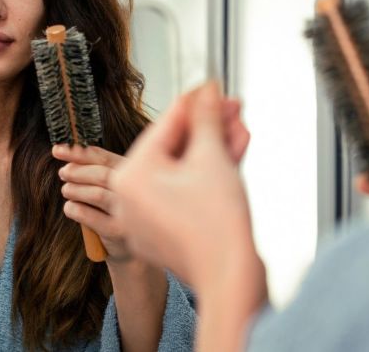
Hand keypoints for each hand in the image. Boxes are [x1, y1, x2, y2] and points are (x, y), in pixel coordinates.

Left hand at [52, 144, 131, 261]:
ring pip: (96, 194)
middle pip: (101, 174)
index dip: (78, 153)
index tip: (57, 150)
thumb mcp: (112, 187)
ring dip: (74, 190)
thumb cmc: (116, 210)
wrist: (131, 248)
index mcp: (134, 174)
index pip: (104, 158)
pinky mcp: (117, 231)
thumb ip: (95, 168)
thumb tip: (63, 151)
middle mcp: (136, 192)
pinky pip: (87, 215)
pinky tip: (71, 208)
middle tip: (63, 173)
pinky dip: (73, 209)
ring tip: (66, 190)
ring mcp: (127, 213)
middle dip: (76, 172)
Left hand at [109, 83, 260, 290]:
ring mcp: (144, 216)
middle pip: (174, 149)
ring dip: (212, 149)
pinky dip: (205, 176)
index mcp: (131, 176)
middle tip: (230, 110)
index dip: (196, 103)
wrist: (230, 278)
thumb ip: (206, 119)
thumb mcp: (212, 158)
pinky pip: (182, 192)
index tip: (210, 89)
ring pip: (181, 171)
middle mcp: (130, 197)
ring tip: (238, 131)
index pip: (166, 125)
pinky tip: (231, 156)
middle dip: (209, 128)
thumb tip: (205, 92)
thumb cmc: (217, 226)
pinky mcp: (162, 230)